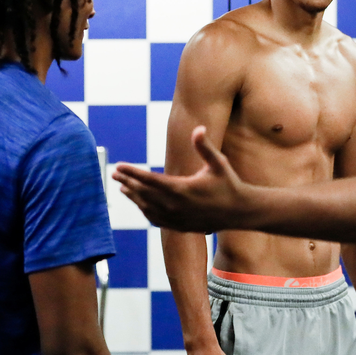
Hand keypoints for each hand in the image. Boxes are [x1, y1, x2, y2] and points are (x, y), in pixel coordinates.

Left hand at [113, 126, 250, 233]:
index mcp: (183, 189)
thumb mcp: (219, 163)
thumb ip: (205, 147)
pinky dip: (145, 211)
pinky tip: (141, 205)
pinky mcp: (180, 226)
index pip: (150, 179)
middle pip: (144, 193)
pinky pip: (156, 219)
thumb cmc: (230, 184)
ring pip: (147, 208)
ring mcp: (177, 218)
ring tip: (123, 189)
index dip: (132, 172)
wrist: (240, 212)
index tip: (118, 166)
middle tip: (114, 175)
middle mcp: (176, 206)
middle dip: (128, 182)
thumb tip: (199, 128)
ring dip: (134, 197)